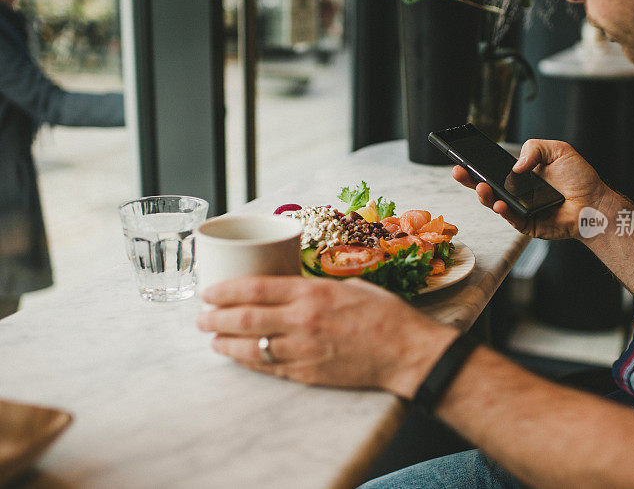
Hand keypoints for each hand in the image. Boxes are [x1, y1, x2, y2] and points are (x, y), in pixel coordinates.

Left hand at [196, 276, 458, 397]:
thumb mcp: (348, 286)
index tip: (209, 292)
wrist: (406, 351)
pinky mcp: (307, 372)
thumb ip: (313, 288)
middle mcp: (302, 320)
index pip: (255, 288)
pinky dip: (248, 362)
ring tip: (211, 339)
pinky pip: (268, 367)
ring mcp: (303, 349)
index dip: (225, 290)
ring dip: (224, 343)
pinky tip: (237, 356)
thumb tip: (287, 288)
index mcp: (311, 292)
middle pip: (244, 318)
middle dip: (215, 318)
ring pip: (249, 346)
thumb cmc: (383, 314)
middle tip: (201, 318)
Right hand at [452, 139, 609, 240]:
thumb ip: (534, 148)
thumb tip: (515, 165)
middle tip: (459, 171)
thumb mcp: (558, 150)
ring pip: (495, 203)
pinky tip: (500, 204)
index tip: (463, 158)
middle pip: (487, 187)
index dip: (477, 165)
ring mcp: (519, 209)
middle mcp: (516, 192)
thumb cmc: (579, 178)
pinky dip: (504, 211)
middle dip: (470, 180)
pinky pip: (511, 219)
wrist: (595, 202)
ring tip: (483, 188)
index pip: (493, 169)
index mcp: (520, 175)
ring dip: (485, 197)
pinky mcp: (527, 224)